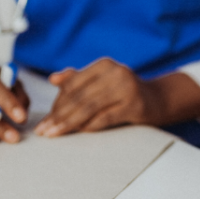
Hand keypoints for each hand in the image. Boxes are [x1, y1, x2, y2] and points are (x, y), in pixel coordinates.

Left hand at [35, 58, 165, 136]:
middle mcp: (116, 72)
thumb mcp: (101, 82)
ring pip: (89, 107)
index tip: (43, 120)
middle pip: (79, 97)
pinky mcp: (134, 104)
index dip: (56, 103)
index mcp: (104, 64)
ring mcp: (126, 87)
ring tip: (53, 134)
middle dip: (58, 116)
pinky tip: (79, 133)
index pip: (73, 84)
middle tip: (43, 131)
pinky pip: (105, 117)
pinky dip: (89, 126)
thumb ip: (77, 79)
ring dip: (68, 123)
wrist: (156, 100)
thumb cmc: (122, 92)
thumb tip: (53, 79)